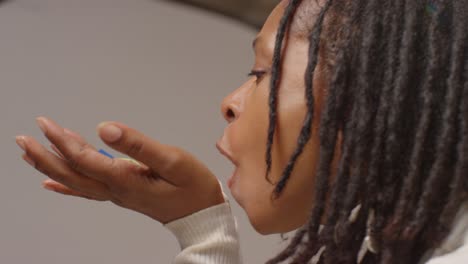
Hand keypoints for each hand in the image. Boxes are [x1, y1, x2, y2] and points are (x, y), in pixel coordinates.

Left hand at [16, 117, 224, 223]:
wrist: (202, 212)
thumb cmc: (192, 186)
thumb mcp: (171, 160)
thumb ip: (138, 144)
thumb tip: (104, 128)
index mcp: (124, 179)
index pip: (84, 159)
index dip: (62, 141)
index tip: (45, 124)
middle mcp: (115, 190)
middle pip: (72, 173)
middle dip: (45, 155)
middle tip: (23, 139)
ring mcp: (117, 194)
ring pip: (76, 182)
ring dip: (52, 167)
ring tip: (31, 153)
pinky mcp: (123, 194)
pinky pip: (87, 191)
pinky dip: (67, 186)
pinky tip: (53, 183)